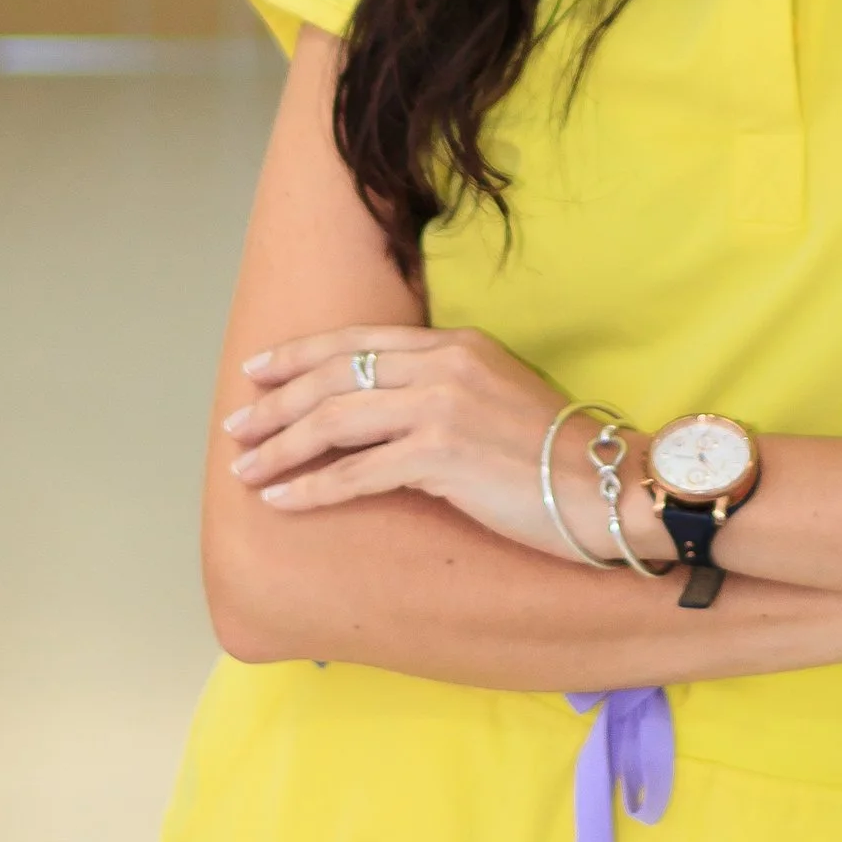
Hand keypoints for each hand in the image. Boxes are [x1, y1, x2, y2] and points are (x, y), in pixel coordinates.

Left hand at [223, 323, 615, 560]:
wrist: (605, 484)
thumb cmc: (556, 454)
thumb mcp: (496, 394)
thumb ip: (443, 389)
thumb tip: (386, 413)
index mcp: (454, 344)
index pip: (357, 341)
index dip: (298, 356)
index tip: (257, 371)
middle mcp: (442, 365)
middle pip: (334, 376)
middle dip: (275, 403)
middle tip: (236, 427)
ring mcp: (440, 407)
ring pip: (334, 420)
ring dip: (280, 447)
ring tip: (244, 470)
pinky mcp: (440, 455)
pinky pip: (355, 473)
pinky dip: (310, 487)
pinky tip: (281, 500)